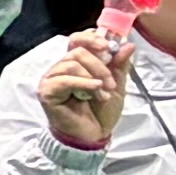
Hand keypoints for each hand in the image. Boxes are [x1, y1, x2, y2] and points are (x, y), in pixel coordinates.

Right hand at [27, 29, 130, 145]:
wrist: (93, 136)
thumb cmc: (101, 112)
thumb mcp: (117, 85)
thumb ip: (120, 65)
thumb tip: (128, 44)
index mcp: (77, 63)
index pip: (77, 39)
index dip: (91, 38)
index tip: (108, 46)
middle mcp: (62, 67)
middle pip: (77, 50)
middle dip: (99, 64)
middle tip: (110, 82)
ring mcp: (52, 78)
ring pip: (72, 63)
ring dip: (93, 77)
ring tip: (103, 93)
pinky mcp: (47, 91)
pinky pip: (64, 79)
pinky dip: (82, 83)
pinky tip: (95, 90)